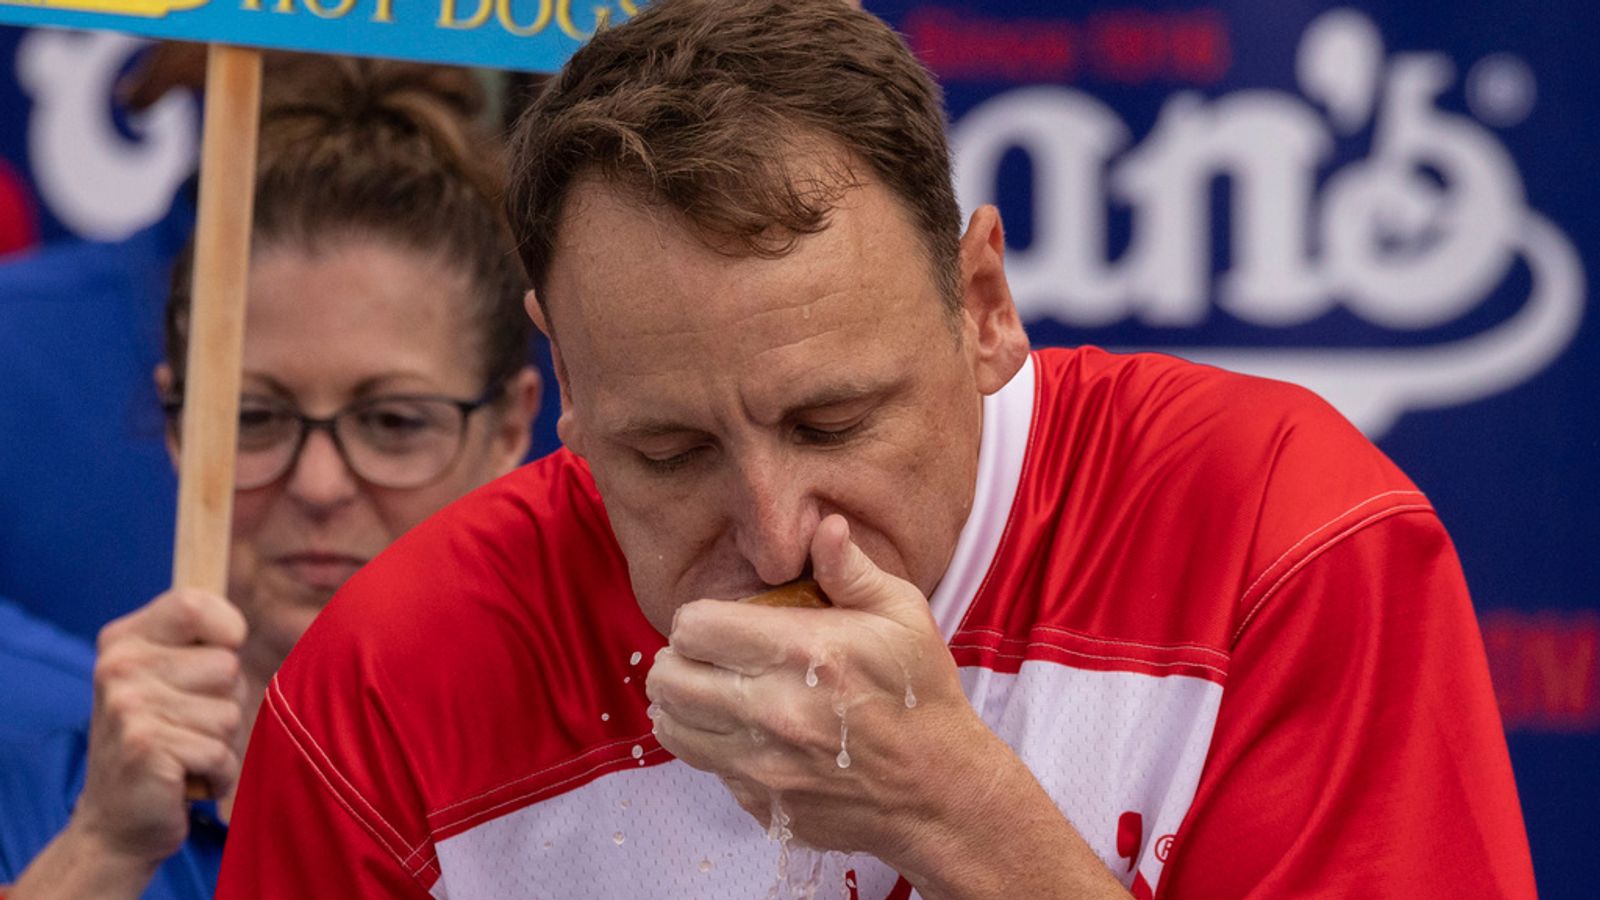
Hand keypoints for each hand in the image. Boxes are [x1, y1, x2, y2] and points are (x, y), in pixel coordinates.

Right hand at [74, 587, 247, 866]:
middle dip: (224, 704)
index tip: (216, 661)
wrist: (115, 823)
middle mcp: (119, 666)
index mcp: (124, 640)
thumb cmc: (162, 742)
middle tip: (185, 728)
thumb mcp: (170, 680)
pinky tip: (184, 782)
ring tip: (183, 754)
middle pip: (227, 666)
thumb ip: (200, 644)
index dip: (227, 632)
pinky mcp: (145, 747)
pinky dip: (217, 775)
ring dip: (220, 743)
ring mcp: (128, 707)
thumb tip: (242, 624)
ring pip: (229, 714)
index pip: (194, 603)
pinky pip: (221, 754)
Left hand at [645, 514, 999, 862]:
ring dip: (681, 704)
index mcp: (803, 651)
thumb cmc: (921, 694)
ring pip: (671, 727)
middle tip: (703, 657)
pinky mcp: (759, 803)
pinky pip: (703, 766)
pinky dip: (710, 746)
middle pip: (668, 679)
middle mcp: (773, 710)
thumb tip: (824, 527)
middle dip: (678, 660)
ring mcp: (762, 765)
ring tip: (710, 691)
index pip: (694, 628)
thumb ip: (851, 569)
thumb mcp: (903, 615)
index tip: (719, 623)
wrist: (937, 792)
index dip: (698, 619)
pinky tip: (743, 733)